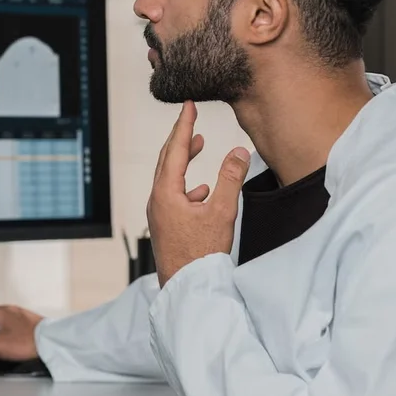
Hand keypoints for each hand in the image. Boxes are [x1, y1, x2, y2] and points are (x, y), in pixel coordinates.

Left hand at [146, 101, 250, 286]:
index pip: (173, 150)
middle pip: (166, 161)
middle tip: (190, 120)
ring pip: (169, 179)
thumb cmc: (201, 254)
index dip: (183, 125)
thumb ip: (231, 179)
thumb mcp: (222, 212)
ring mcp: (159, 215)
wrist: (188, 290)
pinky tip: (202, 191)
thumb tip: (239, 151)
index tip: (188, 105)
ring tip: (197, 146)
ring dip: (183, 160)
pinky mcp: (166, 227)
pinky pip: (174, 197)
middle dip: (180, 139)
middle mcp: (157, 201)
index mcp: (165, 193)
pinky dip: (187, 186)